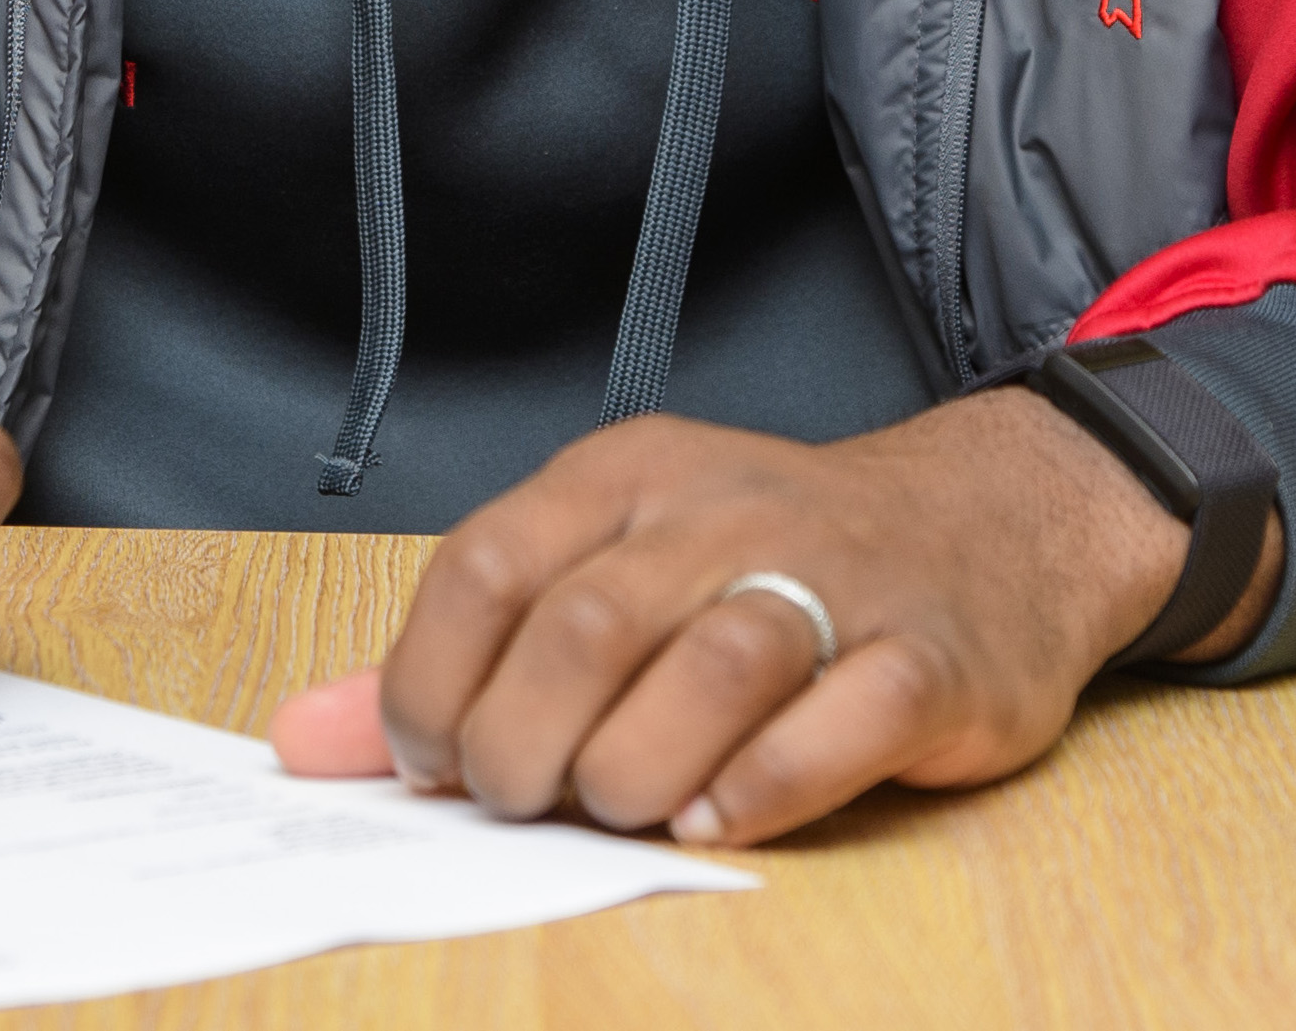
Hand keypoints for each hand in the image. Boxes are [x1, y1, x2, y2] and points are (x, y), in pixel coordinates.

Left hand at [266, 392, 1281, 843]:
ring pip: (708, 670)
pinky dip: (757, 793)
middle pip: (585, 628)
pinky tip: (717, 819)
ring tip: (622, 807)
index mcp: (626, 475)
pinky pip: (831, 729)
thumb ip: (461, 659)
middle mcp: (723, 510)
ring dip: (635, 770)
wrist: (992, 523)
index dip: (432, 681)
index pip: (488, 564)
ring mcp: (834, 581)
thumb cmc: (770, 561)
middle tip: (529, 800)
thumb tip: (302, 743)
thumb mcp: (609, 564)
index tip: (433, 761)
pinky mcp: (926, 663)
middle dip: (525, 746)